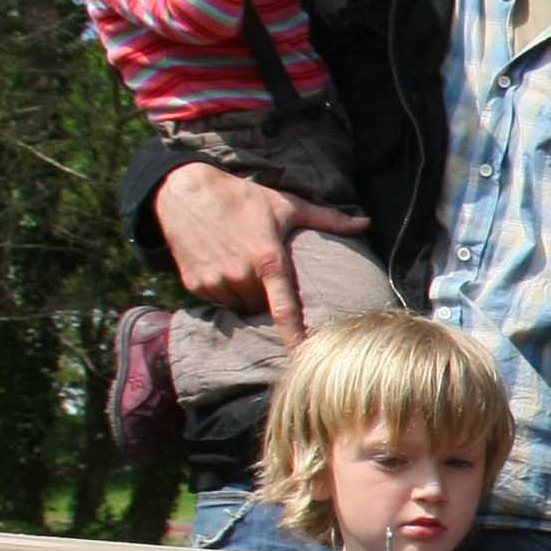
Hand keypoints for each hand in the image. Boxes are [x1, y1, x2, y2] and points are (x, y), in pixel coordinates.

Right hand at [154, 162, 368, 335]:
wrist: (183, 191)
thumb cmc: (241, 197)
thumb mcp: (286, 205)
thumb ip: (328, 219)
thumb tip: (366, 224)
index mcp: (268, 261)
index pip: (285, 310)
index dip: (295, 338)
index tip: (305, 360)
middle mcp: (240, 276)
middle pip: (263, 306)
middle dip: (267, 295)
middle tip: (264, 270)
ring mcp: (214, 282)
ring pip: (240, 306)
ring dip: (245, 295)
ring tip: (242, 264)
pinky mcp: (194, 285)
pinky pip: (217, 300)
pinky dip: (224, 291)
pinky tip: (222, 264)